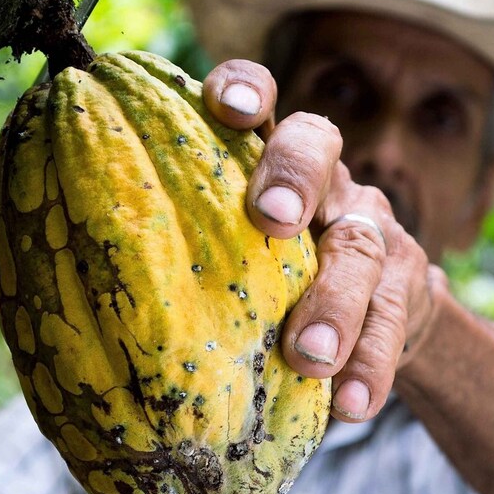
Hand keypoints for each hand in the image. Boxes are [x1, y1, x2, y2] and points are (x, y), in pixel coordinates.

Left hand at [203, 60, 440, 421]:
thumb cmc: (281, 282)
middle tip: (272, 219)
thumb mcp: (243, 254)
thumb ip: (200, 249)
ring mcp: (374, 230)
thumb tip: (86, 296)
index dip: (247, 89)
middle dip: (294, 177)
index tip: (226, 107)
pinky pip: (393, 321)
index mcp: (275, 164)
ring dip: (336, 303)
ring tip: (311, 357)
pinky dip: (371, 364)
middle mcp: (329, 183)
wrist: (382, 314)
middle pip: (319, 149)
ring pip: (361, 248)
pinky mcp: (407, 286)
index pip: (265, 102)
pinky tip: (352, 404)